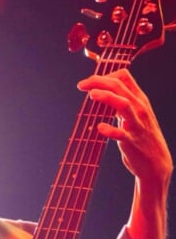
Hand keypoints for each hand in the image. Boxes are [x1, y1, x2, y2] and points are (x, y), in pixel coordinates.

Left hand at [77, 68, 172, 186]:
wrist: (156, 163)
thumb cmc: (142, 137)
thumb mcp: (135, 114)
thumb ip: (122, 102)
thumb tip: (102, 90)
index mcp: (140, 100)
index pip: (124, 76)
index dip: (105, 75)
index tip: (90, 83)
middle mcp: (140, 108)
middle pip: (120, 86)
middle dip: (99, 81)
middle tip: (81, 85)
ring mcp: (136, 125)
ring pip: (124, 104)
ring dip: (107, 97)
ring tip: (92, 95)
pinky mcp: (132, 141)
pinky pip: (121, 134)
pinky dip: (110, 130)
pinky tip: (100, 127)